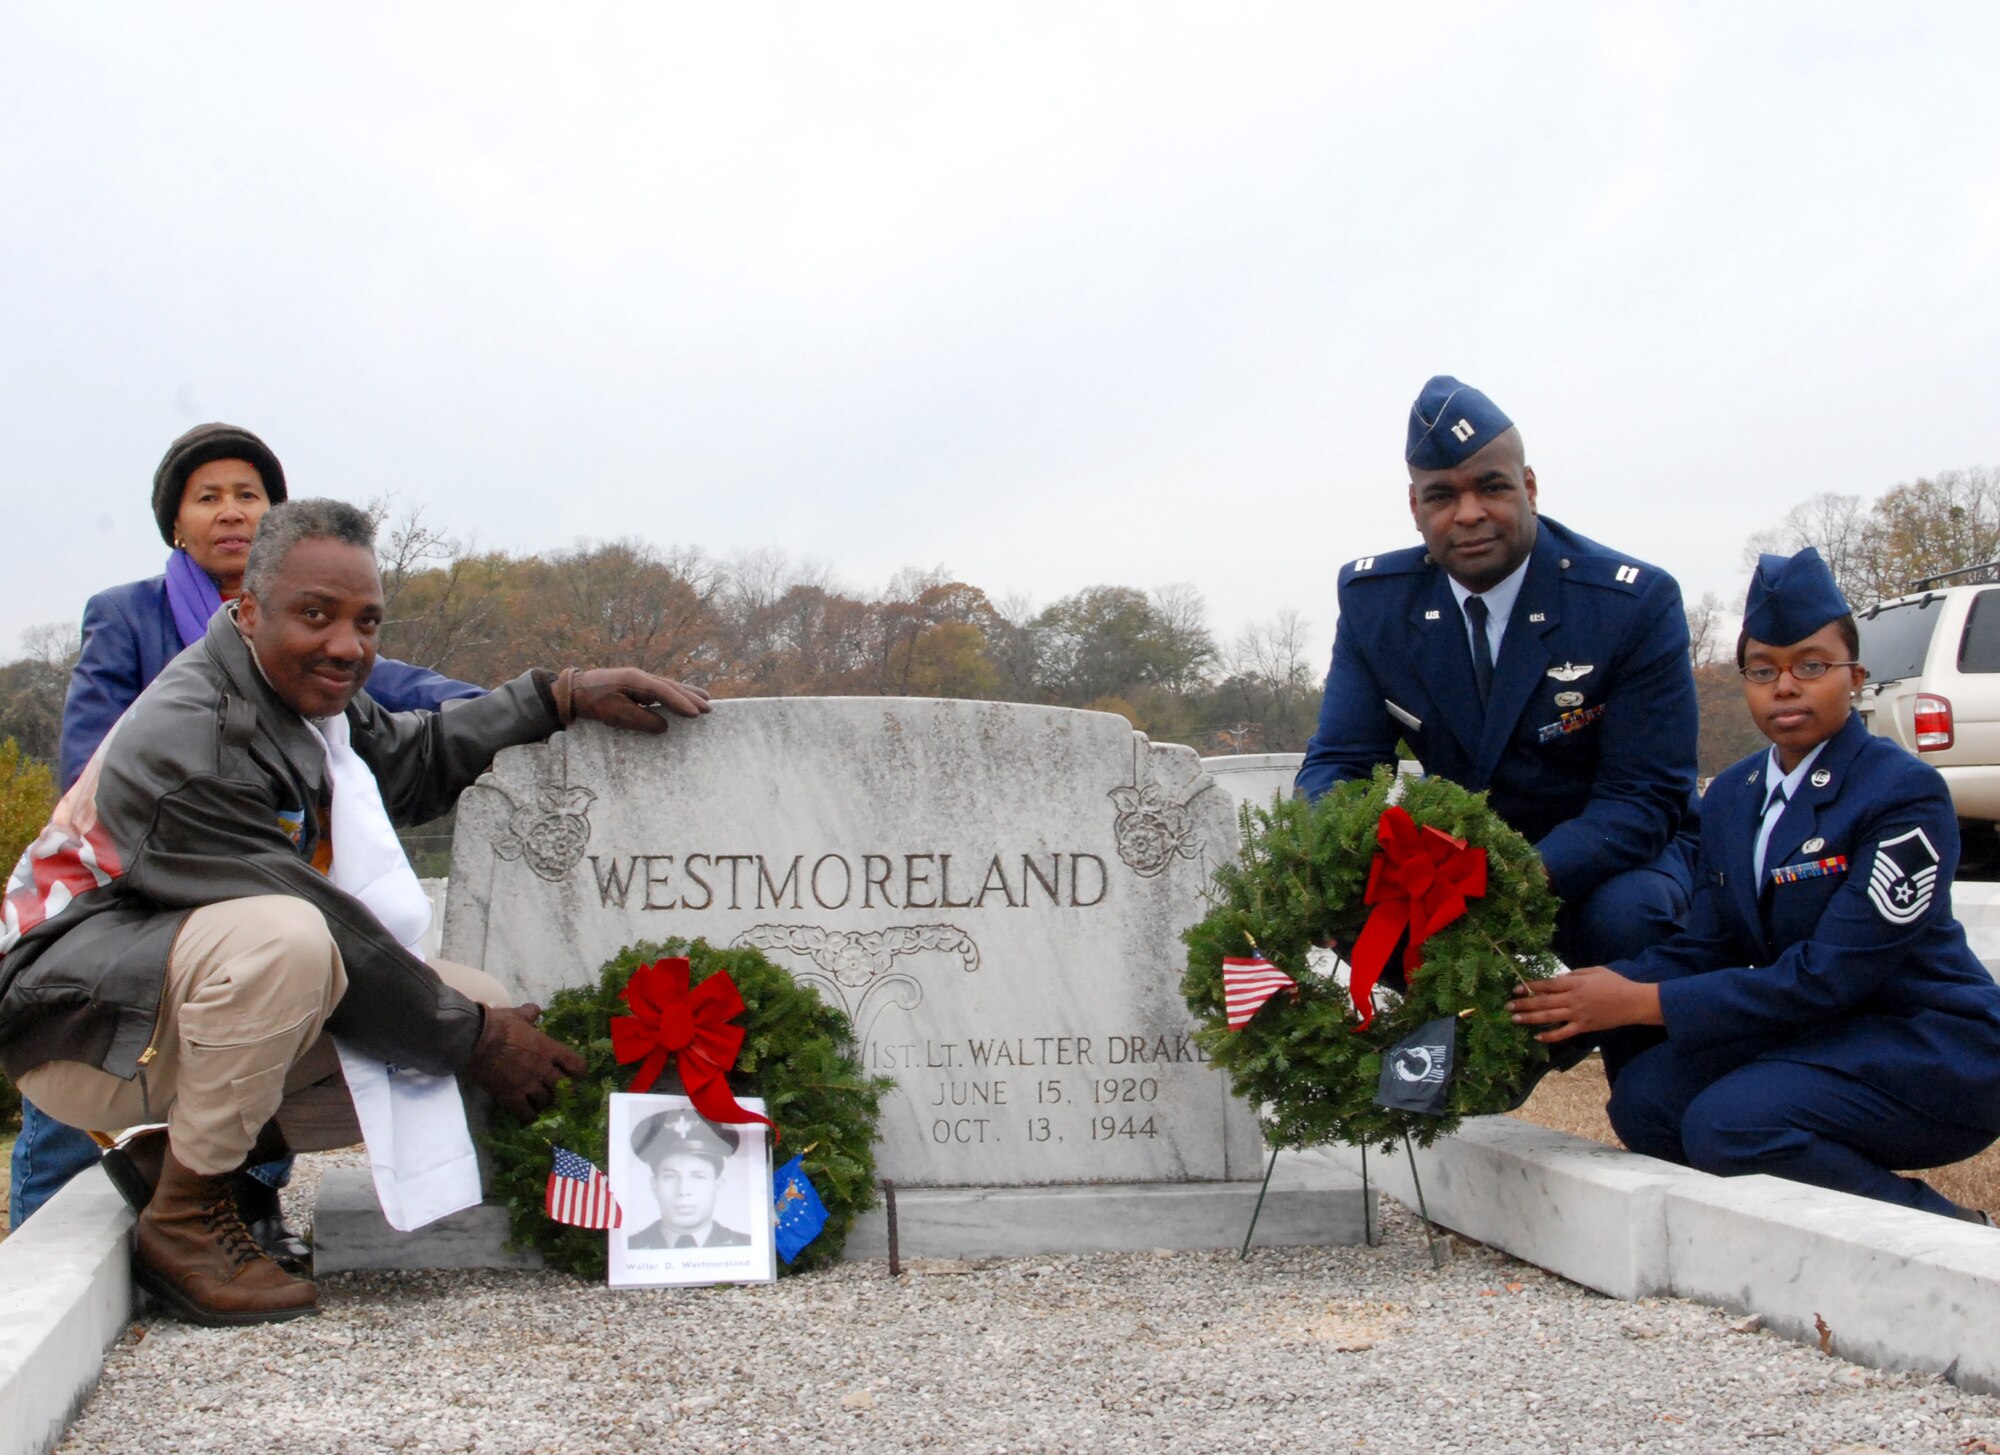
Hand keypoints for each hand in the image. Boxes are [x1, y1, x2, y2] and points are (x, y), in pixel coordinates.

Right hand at [469, 1003, 587, 1117]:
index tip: (573, 1073)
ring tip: (540, 1102)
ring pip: (546, 1102)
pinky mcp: (511, 1096)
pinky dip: (528, 1116)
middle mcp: (544, 1069)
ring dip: (545, 1103)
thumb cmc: (498, 1024)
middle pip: (564, 1087)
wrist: (476, 1039)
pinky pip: (526, 1113)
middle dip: (562, 1090)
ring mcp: (528, 1084)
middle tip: (556, 1090)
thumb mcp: (517, 1015)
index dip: (577, 1071)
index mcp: (549, 1048)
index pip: (576, 1065)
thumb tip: (535, 1010)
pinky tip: (526, 1114)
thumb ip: (529, 1014)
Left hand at [558, 668, 711, 733]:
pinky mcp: (636, 684)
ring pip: (668, 685)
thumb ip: (641, 720)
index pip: (665, 691)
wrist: (574, 691)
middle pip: (672, 686)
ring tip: (705, 698)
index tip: (697, 714)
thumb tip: (665, 726)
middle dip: (691, 697)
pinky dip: (675, 693)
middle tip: (709, 708)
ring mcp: (639, 679)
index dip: (682, 702)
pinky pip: (661, 688)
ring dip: (687, 692)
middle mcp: (641, 676)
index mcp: (636, 680)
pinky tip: (682, 696)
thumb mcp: (615, 715)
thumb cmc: (594, 703)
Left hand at [1506, 967, 1661, 1042]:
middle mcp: (1573, 999)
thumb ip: (1575, 974)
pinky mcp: (1584, 1027)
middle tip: (1507, 1006)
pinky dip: (1550, 1036)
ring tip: (1514, 1019)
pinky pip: (1564, 1033)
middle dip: (1523, 1004)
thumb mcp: (1594, 971)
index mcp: (1575, 983)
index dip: (1530, 987)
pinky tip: (1537, 1037)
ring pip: (1549, 1017)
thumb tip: (1559, 978)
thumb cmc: (1615, 983)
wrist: (1634, 1002)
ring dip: (1530, 1018)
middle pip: (1543, 1001)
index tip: (1516, 989)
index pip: (1547, 985)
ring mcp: (1578, 1014)